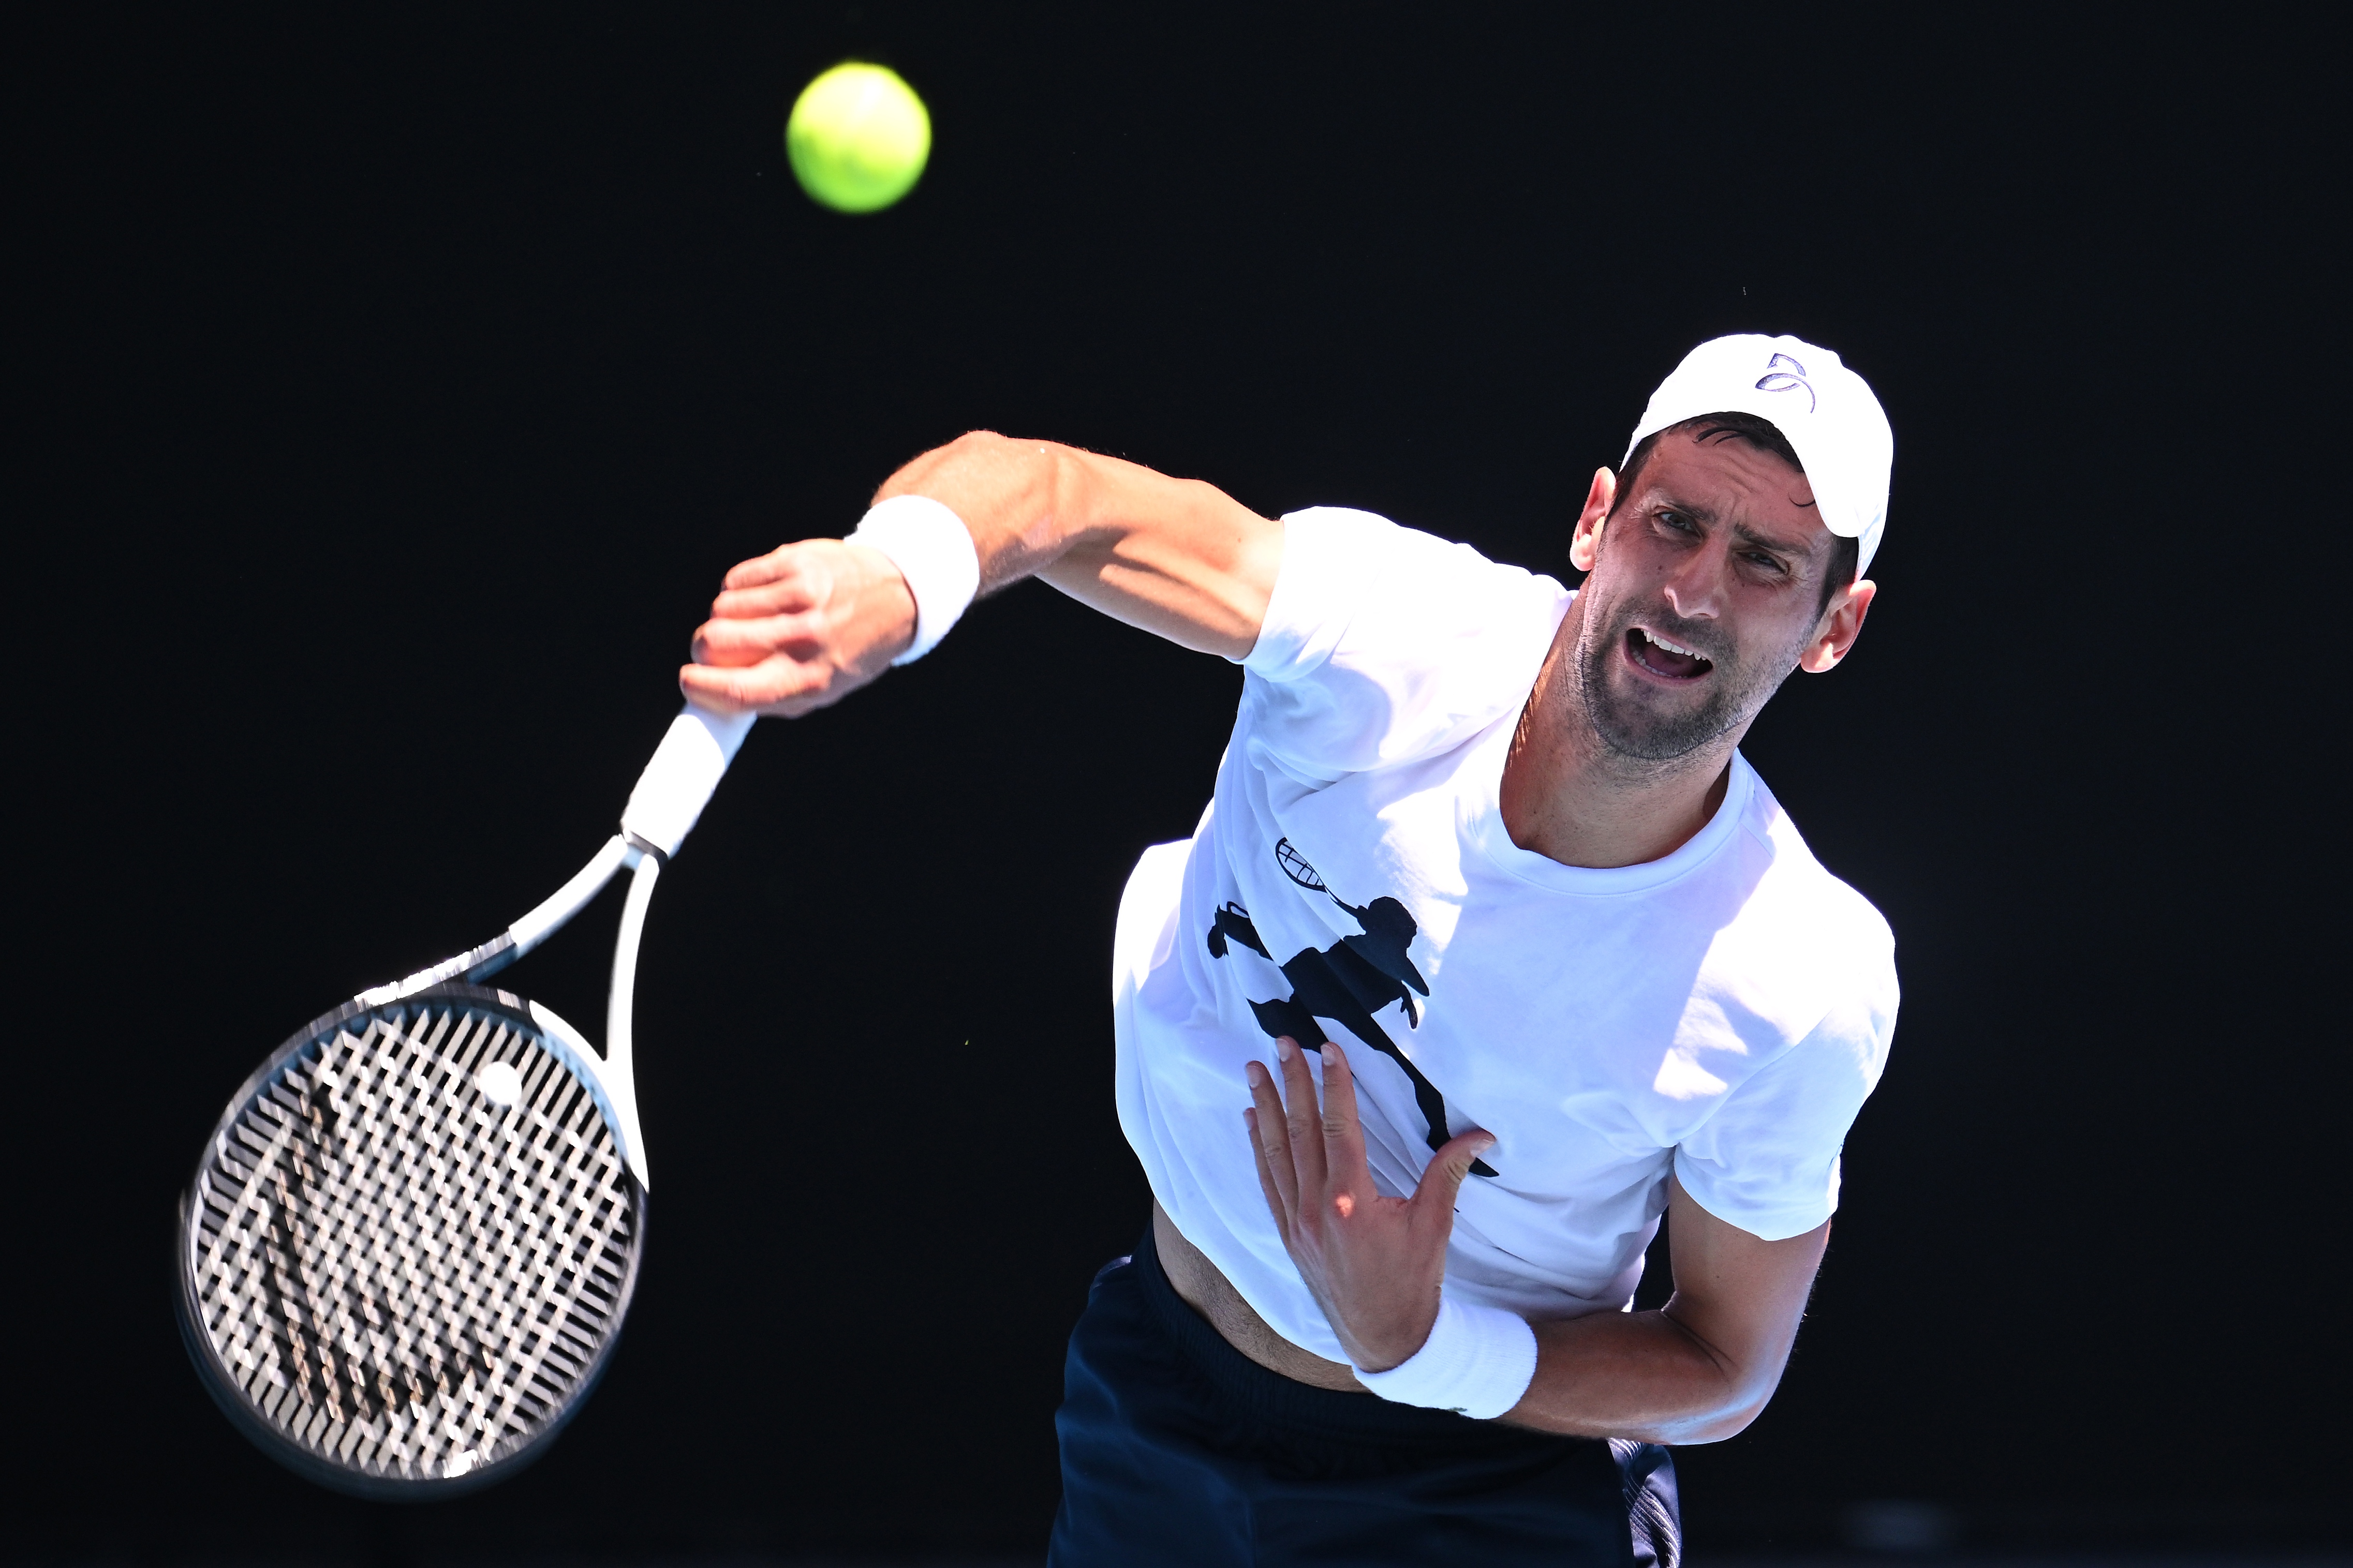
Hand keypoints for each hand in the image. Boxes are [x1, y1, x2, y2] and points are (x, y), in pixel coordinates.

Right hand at [678, 540, 918, 715]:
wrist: (896, 595)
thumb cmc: (850, 649)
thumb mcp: (821, 689)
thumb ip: (769, 697)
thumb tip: (709, 698)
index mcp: (809, 681)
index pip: (735, 692)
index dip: (699, 688)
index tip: (689, 681)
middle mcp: (804, 639)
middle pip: (714, 643)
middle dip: (705, 648)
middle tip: (720, 648)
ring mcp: (798, 597)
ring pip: (720, 608)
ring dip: (725, 616)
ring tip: (756, 619)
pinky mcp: (793, 563)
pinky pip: (734, 579)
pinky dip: (738, 590)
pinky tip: (763, 596)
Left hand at [1245, 1037, 1495, 1371]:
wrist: (1383, 1339)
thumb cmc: (1412, 1282)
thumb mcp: (1435, 1226)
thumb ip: (1449, 1174)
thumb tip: (1482, 1134)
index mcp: (1351, 1202)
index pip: (1339, 1128)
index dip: (1333, 1085)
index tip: (1326, 1048)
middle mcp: (1315, 1209)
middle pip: (1300, 1132)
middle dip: (1290, 1083)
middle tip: (1281, 1042)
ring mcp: (1296, 1222)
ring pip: (1276, 1152)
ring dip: (1265, 1107)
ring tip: (1254, 1069)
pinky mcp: (1288, 1234)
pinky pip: (1268, 1180)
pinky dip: (1258, 1147)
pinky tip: (1252, 1120)